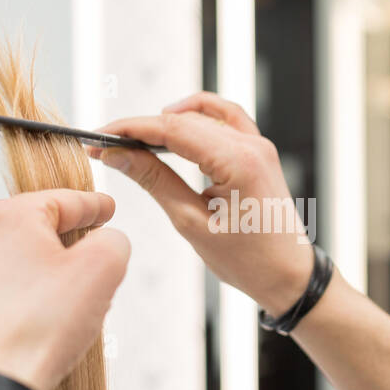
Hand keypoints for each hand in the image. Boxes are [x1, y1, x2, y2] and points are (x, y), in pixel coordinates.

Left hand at [0, 189, 129, 389]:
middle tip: (82, 234)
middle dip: (54, 219)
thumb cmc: (43, 327)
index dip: (93, 204)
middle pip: (23, 211)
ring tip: (34, 245)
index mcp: (13, 217)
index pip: (64, 200)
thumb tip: (108, 240)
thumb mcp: (101, 271)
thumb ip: (113, 241)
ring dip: (11, 233)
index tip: (108, 208)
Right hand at [86, 92, 314, 315]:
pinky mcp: (259, 151)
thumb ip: (155, 182)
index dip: (130, 130)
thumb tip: (118, 154)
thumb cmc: (248, 261)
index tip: (99, 137)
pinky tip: (174, 125)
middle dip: (141, 129)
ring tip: (134, 141)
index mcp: (239, 162)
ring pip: (203, 115)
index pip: (172, 130)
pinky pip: (226, 118)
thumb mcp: (193, 224)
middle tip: (106, 144)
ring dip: (166, 122)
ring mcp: (259, 144)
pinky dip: (198, 117)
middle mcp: (252, 145)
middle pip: (184, 120)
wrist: (289, 275)